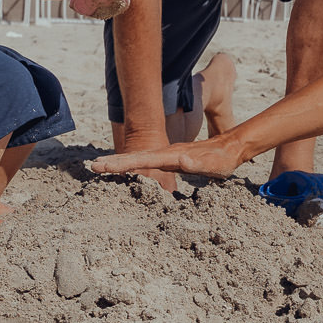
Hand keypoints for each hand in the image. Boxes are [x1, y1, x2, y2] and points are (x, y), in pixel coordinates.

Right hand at [88, 138, 242, 179]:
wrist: (230, 148)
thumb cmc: (221, 159)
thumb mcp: (211, 164)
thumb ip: (197, 164)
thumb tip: (181, 161)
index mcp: (171, 156)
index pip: (142, 160)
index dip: (122, 163)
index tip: (104, 165)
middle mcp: (166, 155)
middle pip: (135, 158)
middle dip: (114, 162)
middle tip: (93, 166)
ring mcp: (166, 157)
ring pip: (139, 161)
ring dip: (120, 164)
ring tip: (101, 168)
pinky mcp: (169, 162)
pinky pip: (147, 165)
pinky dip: (133, 167)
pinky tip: (125, 173)